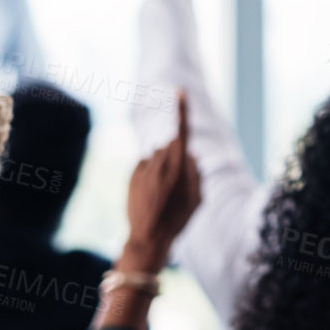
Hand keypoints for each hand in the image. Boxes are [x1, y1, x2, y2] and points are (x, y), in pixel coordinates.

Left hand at [121, 92, 200, 273]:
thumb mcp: (197, 199)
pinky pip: (146, 164)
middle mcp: (160, 162)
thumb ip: (197, 173)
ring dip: (163, 165)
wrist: (147, 238)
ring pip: (158, 155)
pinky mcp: (132, 174)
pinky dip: (150, 172)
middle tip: (179, 182)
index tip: (179, 91)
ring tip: (163, 192)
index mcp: (179, 167)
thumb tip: (192, 154)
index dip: (182, 110)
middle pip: (172, 146)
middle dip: (177, 154)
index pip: (182, 131)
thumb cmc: (177, 220)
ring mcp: (144, 168)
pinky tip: (151, 192)